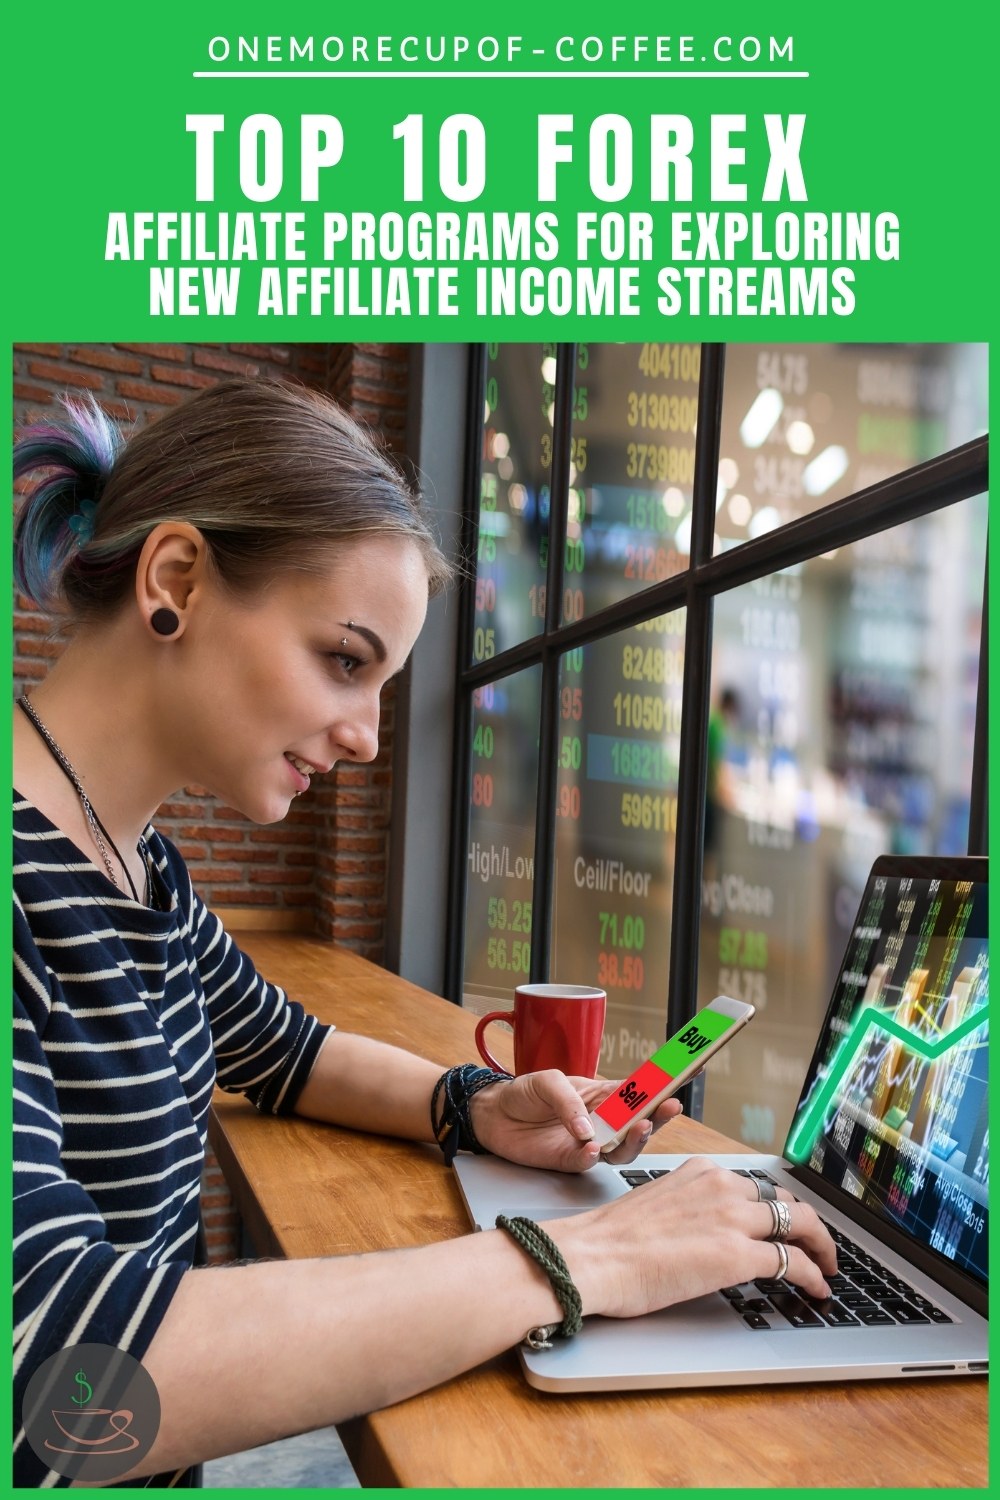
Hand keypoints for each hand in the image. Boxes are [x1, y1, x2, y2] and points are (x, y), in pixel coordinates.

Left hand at [469, 1069, 682, 1172]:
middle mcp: (602, 1120)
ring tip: (639, 1127)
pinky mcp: (569, 1160)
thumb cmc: (524, 1092)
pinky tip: (591, 1147)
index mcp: (603, 1095)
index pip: (639, 1090)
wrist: (493, 1115)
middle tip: (668, 1107)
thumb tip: (589, 1127)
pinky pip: (587, 1162)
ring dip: (633, 1140)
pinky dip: (591, 1156)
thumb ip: (569, 1100)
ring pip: (621, 1148)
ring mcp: (588, 1142)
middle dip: (658, 1116)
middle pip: (639, 1122)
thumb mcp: (547, 1081)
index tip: (686, 1076)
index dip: (663, 1085)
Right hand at [548, 1156, 837, 1316]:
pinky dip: (813, 1275)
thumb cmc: (610, 1241)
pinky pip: (793, 1262)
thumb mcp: (657, 1204)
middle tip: (816, 1244)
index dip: (776, 1207)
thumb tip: (703, 1231)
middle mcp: (722, 1186)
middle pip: (784, 1202)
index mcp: (700, 1172)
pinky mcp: (739, 1254)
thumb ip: (689, 1208)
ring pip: (800, 1225)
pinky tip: (818, 1288)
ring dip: (820, 1246)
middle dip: (806, 1223)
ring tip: (827, 1265)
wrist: (594, 1257)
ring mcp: (734, 1218)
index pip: (754, 1186)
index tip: (784, 1221)